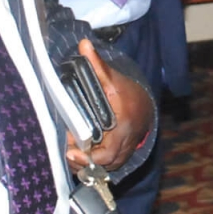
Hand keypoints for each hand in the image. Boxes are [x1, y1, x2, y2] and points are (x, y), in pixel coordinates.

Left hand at [64, 38, 154, 171]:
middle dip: (83, 162)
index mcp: (124, 126)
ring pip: (104, 168)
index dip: (89, 157)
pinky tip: (79, 156)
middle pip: (103, 164)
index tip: (71, 152)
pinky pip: (106, 167)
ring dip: (86, 164)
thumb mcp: (113, 79)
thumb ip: (97, 65)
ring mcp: (125, 152)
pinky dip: (92, 164)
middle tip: (67, 153)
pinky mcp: (121, 156)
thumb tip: (83, 44)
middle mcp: (126, 143)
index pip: (108, 153)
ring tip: (70, 155)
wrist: (146, 105)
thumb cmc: (127, 92)